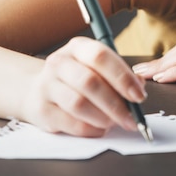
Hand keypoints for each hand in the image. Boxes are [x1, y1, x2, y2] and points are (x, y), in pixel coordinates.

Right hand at [21, 37, 146, 136]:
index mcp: (78, 47)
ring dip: (103, 117)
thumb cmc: (78, 78)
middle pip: (90, 82)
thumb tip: (139, 87)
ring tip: (114, 123)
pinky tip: (100, 129)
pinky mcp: (40, 110)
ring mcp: (47, 85)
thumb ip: (120, 75)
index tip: (139, 95)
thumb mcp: (98, 68)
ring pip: (78, 104)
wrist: (37, 89)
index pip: (101, 56)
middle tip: (132, 118)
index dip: (122, 77)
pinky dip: (90, 129)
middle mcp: (60, 62)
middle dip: (116, 104)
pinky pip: (70, 123)